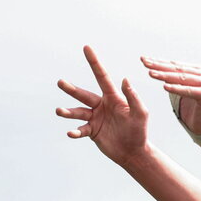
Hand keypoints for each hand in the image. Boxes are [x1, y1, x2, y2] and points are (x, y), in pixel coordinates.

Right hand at [56, 45, 148, 164]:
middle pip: (84, 94)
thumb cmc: (139, 131)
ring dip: (68, 112)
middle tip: (60, 82)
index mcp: (113, 97)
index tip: (87, 48)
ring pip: (78, 112)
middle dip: (72, 89)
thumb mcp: (140, 114)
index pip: (102, 77)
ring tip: (59, 111)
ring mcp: (95, 118)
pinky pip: (80, 130)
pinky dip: (75, 132)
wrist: (133, 152)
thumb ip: (133, 97)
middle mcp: (101, 105)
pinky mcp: (91, 131)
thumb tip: (125, 79)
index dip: (94, 62)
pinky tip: (71, 133)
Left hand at [141, 56, 200, 134]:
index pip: (175, 65)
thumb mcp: (183, 89)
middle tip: (145, 62)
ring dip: (164, 76)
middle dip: (159, 66)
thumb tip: (157, 67)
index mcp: (198, 70)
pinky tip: (165, 87)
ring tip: (151, 73)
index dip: (159, 62)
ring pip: (181, 78)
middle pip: (177, 69)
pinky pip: (188, 91)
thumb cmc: (193, 107)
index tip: (144, 59)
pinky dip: (176, 89)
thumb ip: (175, 78)